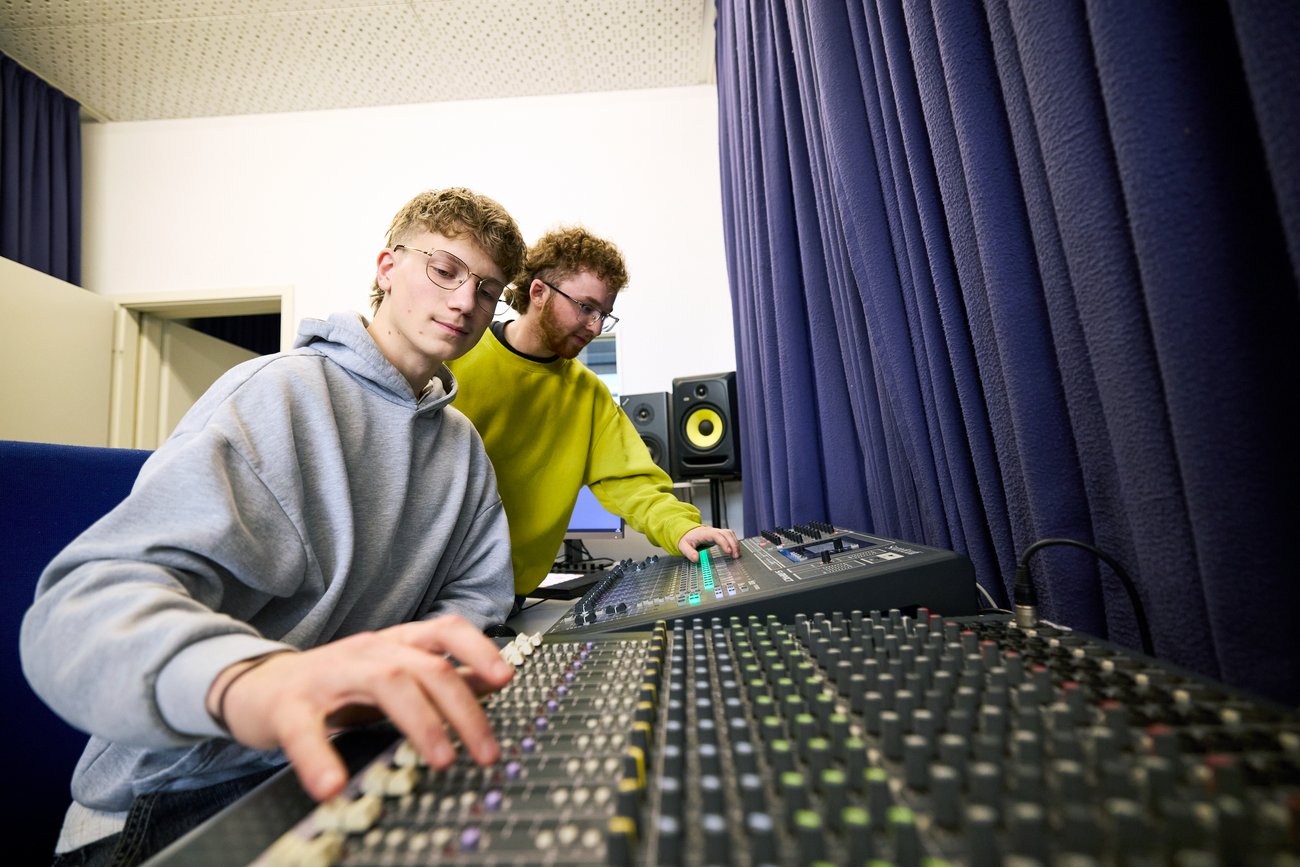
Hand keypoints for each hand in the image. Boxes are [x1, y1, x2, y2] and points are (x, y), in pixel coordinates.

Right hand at [209, 615, 514, 800]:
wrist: (258, 684)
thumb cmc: (337, 683)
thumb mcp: (394, 671)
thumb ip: (442, 674)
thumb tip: (496, 678)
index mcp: (396, 644)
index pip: (446, 630)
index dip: (479, 649)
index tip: (506, 678)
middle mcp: (368, 652)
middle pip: (426, 667)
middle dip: (463, 709)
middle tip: (486, 752)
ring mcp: (330, 675)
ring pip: (386, 684)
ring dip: (421, 723)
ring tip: (442, 761)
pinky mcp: (289, 707)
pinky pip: (305, 731)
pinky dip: (319, 758)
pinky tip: (333, 785)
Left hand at [677, 525, 740, 561]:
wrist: (688, 532)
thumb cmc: (687, 539)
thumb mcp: (683, 546)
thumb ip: (689, 552)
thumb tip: (696, 559)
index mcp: (705, 533)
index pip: (717, 535)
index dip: (724, 542)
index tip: (728, 551)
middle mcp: (713, 531)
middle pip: (727, 533)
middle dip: (733, 544)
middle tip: (735, 555)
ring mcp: (717, 532)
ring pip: (730, 534)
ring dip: (735, 543)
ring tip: (737, 555)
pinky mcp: (720, 535)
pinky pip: (730, 536)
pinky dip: (734, 542)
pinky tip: (735, 551)